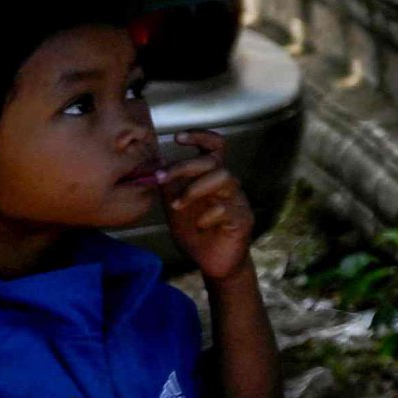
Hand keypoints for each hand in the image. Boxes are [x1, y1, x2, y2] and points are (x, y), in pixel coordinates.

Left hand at [155, 132, 255, 284]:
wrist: (213, 261)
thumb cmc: (195, 231)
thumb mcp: (175, 205)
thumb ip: (169, 186)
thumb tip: (155, 163)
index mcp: (211, 178)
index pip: (214, 147)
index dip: (200, 137)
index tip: (177, 138)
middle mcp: (227, 184)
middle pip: (213, 160)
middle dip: (184, 166)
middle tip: (160, 178)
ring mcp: (237, 200)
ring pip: (224, 177)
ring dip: (194, 189)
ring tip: (177, 207)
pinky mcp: (242, 218)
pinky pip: (226, 208)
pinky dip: (207, 215)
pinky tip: (199, 226)